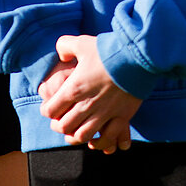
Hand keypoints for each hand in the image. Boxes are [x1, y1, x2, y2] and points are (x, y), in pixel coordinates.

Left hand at [40, 35, 141, 152]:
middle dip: (58, 125)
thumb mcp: (82, 43)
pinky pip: (106, 138)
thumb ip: (65, 46)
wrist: (139, 55)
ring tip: (75, 131)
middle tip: (61, 120)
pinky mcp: (121, 116)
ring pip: (81, 136)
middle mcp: (86, 105)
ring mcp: (104, 112)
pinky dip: (98, 142)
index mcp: (74, 88)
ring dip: (75, 136)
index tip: (51, 106)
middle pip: (63, 126)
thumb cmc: (109, 49)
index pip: (50, 110)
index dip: (47, 110)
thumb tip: (61, 55)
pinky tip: (96, 139)